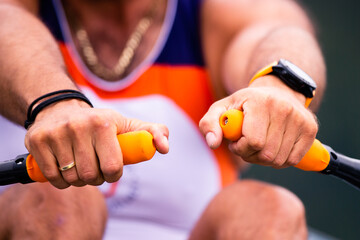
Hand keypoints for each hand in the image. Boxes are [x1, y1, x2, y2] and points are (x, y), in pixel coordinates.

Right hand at [25, 99, 168, 188]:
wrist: (60, 108)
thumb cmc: (100, 122)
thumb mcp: (127, 124)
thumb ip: (152, 133)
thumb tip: (165, 148)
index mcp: (104, 122)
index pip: (113, 167)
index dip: (114, 174)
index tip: (111, 168)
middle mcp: (78, 126)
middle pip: (91, 176)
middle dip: (96, 178)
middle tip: (95, 168)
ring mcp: (55, 133)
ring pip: (71, 178)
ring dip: (79, 180)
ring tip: (81, 165)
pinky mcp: (37, 141)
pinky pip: (52, 177)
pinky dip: (60, 180)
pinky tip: (64, 167)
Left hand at [199, 76, 317, 168]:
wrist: (276, 91)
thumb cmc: (245, 104)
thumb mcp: (222, 108)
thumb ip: (209, 124)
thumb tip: (213, 143)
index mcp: (261, 102)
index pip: (253, 142)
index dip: (240, 148)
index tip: (236, 142)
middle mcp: (284, 109)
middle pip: (266, 154)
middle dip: (250, 155)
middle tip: (246, 145)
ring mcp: (301, 119)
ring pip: (279, 160)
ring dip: (264, 159)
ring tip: (258, 144)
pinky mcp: (311, 129)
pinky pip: (293, 160)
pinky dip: (279, 160)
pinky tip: (272, 147)